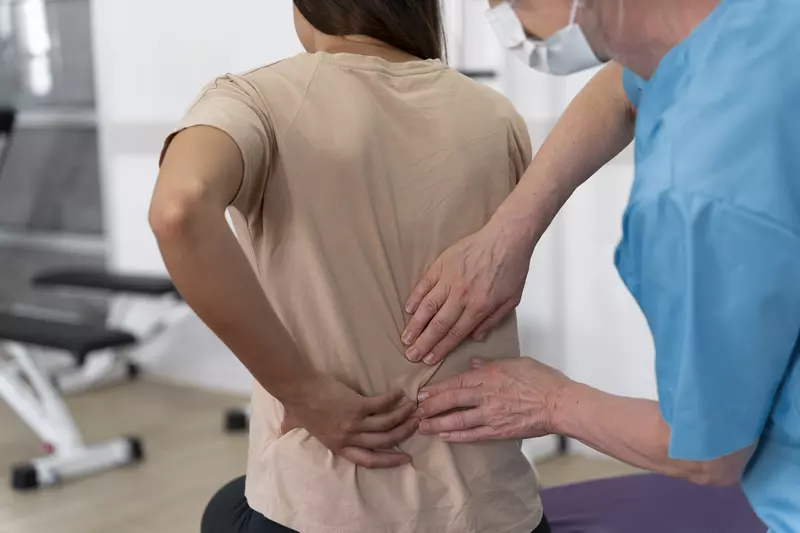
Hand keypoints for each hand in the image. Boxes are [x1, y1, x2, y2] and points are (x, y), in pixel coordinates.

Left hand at [281, 375, 417, 467]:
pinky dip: (393, 400)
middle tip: (417, 426)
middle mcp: (348, 438)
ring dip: (403, 417)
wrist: (297, 388)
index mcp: (337, 446)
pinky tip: (400, 394)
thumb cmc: (296, 405)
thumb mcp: (293, 425)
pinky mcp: (356, 405)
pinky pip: (381, 405)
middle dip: (403, 435)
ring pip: (386, 424)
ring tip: (413, 408)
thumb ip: (293, 431)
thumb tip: (281, 432)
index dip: (388, 460)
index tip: (405, 458)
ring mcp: (353, 422)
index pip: (368, 460)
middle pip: (383, 442)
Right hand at [402, 220, 533, 364]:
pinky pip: (424, 284)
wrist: (507, 237)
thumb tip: (475, 337)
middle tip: (411, 355)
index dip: (440, 348)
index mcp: (479, 306)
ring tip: (405, 338)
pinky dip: (415, 298)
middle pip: (437, 325)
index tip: (429, 359)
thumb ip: (493, 320)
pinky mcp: (442, 264)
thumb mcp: (511, 300)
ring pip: (427, 307)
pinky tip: (408, 310)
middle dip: (423, 343)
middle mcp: (461, 295)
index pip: (455, 333)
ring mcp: (449, 279)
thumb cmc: (512, 268)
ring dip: (414, 324)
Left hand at [414, 358, 570, 441]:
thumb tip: (474, 365)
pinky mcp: (499, 431)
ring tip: (422, 427)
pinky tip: (444, 436)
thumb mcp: (515, 362)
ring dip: (437, 424)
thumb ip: (491, 364)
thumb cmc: (542, 379)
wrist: (560, 403)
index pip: (455, 382)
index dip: (436, 389)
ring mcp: (491, 415)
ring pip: (457, 420)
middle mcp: (485, 395)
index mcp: (489, 376)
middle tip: (415, 411)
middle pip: (451, 401)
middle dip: (430, 407)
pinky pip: (473, 434)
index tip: (422, 393)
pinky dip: (456, 436)